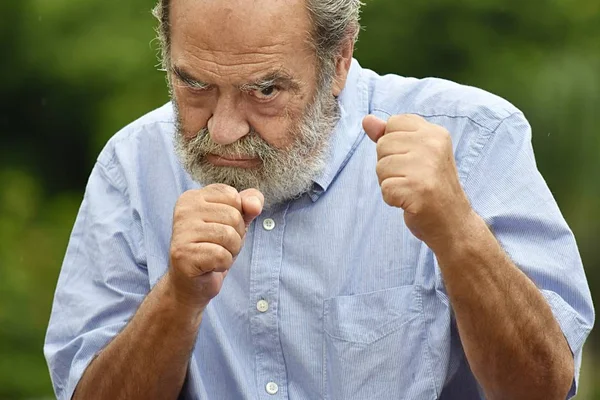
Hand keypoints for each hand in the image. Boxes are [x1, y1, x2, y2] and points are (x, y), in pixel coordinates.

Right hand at [167, 184, 263, 308]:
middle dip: (236, 236)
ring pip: (229, 235)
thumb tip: (255, 205)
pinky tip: (210, 266)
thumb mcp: (237, 220)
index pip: (233, 196)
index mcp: (193, 197)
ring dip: (231, 251)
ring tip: (215, 256)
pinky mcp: (182, 255)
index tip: (221, 228)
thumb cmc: (214, 247)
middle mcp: (183, 210)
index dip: (238, 216)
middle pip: (233, 216)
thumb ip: (250, 203)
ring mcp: (181, 232)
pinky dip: (223, 264)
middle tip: (219, 246)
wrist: (193, 283)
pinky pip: (221, 255)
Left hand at [363, 114, 472, 248]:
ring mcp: (426, 166)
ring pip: (381, 167)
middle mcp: (433, 145)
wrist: (452, 222)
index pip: (393, 123)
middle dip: (389, 166)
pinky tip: (410, 202)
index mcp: (434, 133)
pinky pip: (385, 188)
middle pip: (383, 145)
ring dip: (390, 183)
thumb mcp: (414, 154)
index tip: (413, 161)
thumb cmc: (430, 186)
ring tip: (411, 190)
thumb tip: (366, 120)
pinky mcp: (418, 188)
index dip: (394, 145)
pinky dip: (392, 199)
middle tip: (412, 179)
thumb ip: (390, 135)